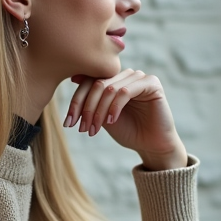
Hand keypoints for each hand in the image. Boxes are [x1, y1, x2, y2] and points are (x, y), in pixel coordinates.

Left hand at [64, 69, 187, 169]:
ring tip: (94, 129)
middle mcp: (126, 75)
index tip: (68, 123)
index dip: (76, 102)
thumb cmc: (128, 131)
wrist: (152, 145)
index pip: (89, 82)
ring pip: (110, 88)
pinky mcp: (152, 84)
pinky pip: (125, 91)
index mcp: (115, 79)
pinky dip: (115, 107)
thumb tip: (72, 77)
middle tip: (82, 128)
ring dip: (98, 111)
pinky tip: (112, 121)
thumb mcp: (102, 115)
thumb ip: (91, 99)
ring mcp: (139, 77)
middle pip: (97, 84)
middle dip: (86, 108)